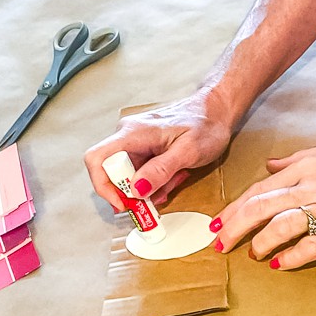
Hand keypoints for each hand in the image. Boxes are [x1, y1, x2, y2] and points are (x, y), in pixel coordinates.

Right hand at [84, 90, 231, 209]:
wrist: (217, 111)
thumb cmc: (206, 124)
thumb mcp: (188, 152)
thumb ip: (161, 170)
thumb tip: (136, 189)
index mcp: (133, 133)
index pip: (97, 159)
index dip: (103, 186)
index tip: (122, 204)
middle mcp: (128, 136)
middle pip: (112, 173)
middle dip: (133, 192)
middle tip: (156, 198)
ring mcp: (136, 143)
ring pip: (129, 177)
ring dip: (148, 188)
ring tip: (174, 180)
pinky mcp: (144, 149)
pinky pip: (140, 173)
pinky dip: (155, 182)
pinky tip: (174, 175)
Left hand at [211, 136, 315, 269]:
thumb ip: (295, 159)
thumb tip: (269, 166)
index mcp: (307, 167)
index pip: (259, 189)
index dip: (234, 208)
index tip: (218, 222)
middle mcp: (313, 186)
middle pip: (262, 208)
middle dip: (235, 228)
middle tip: (220, 245)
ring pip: (283, 226)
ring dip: (261, 243)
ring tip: (252, 255)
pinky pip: (315, 245)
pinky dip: (293, 256)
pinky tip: (279, 264)